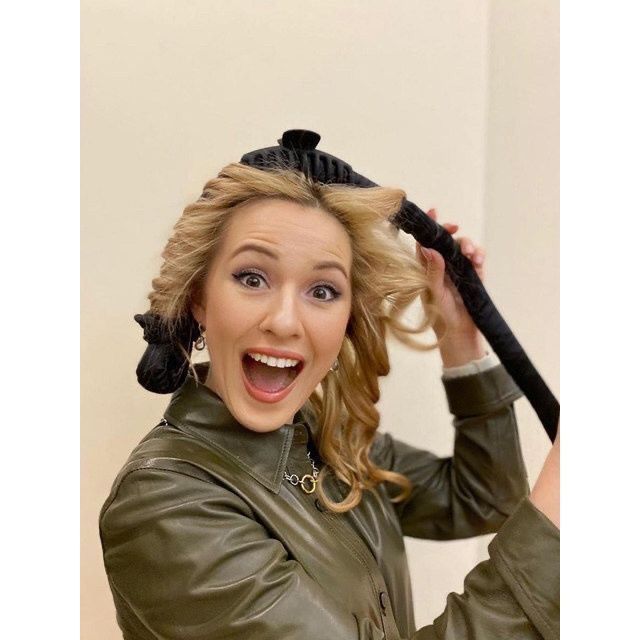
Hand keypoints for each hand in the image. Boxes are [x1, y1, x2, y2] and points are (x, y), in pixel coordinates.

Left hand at [415, 208, 485, 339]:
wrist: (460, 336)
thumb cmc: (440, 316)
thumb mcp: (434, 293)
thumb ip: (432, 271)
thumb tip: (427, 248)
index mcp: (427, 269)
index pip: (426, 244)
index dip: (429, 228)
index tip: (434, 212)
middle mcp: (443, 267)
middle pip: (447, 242)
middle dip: (452, 233)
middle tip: (455, 228)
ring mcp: (459, 271)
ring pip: (464, 249)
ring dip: (469, 245)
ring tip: (471, 252)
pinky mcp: (474, 277)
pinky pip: (478, 260)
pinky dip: (480, 256)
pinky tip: (479, 259)